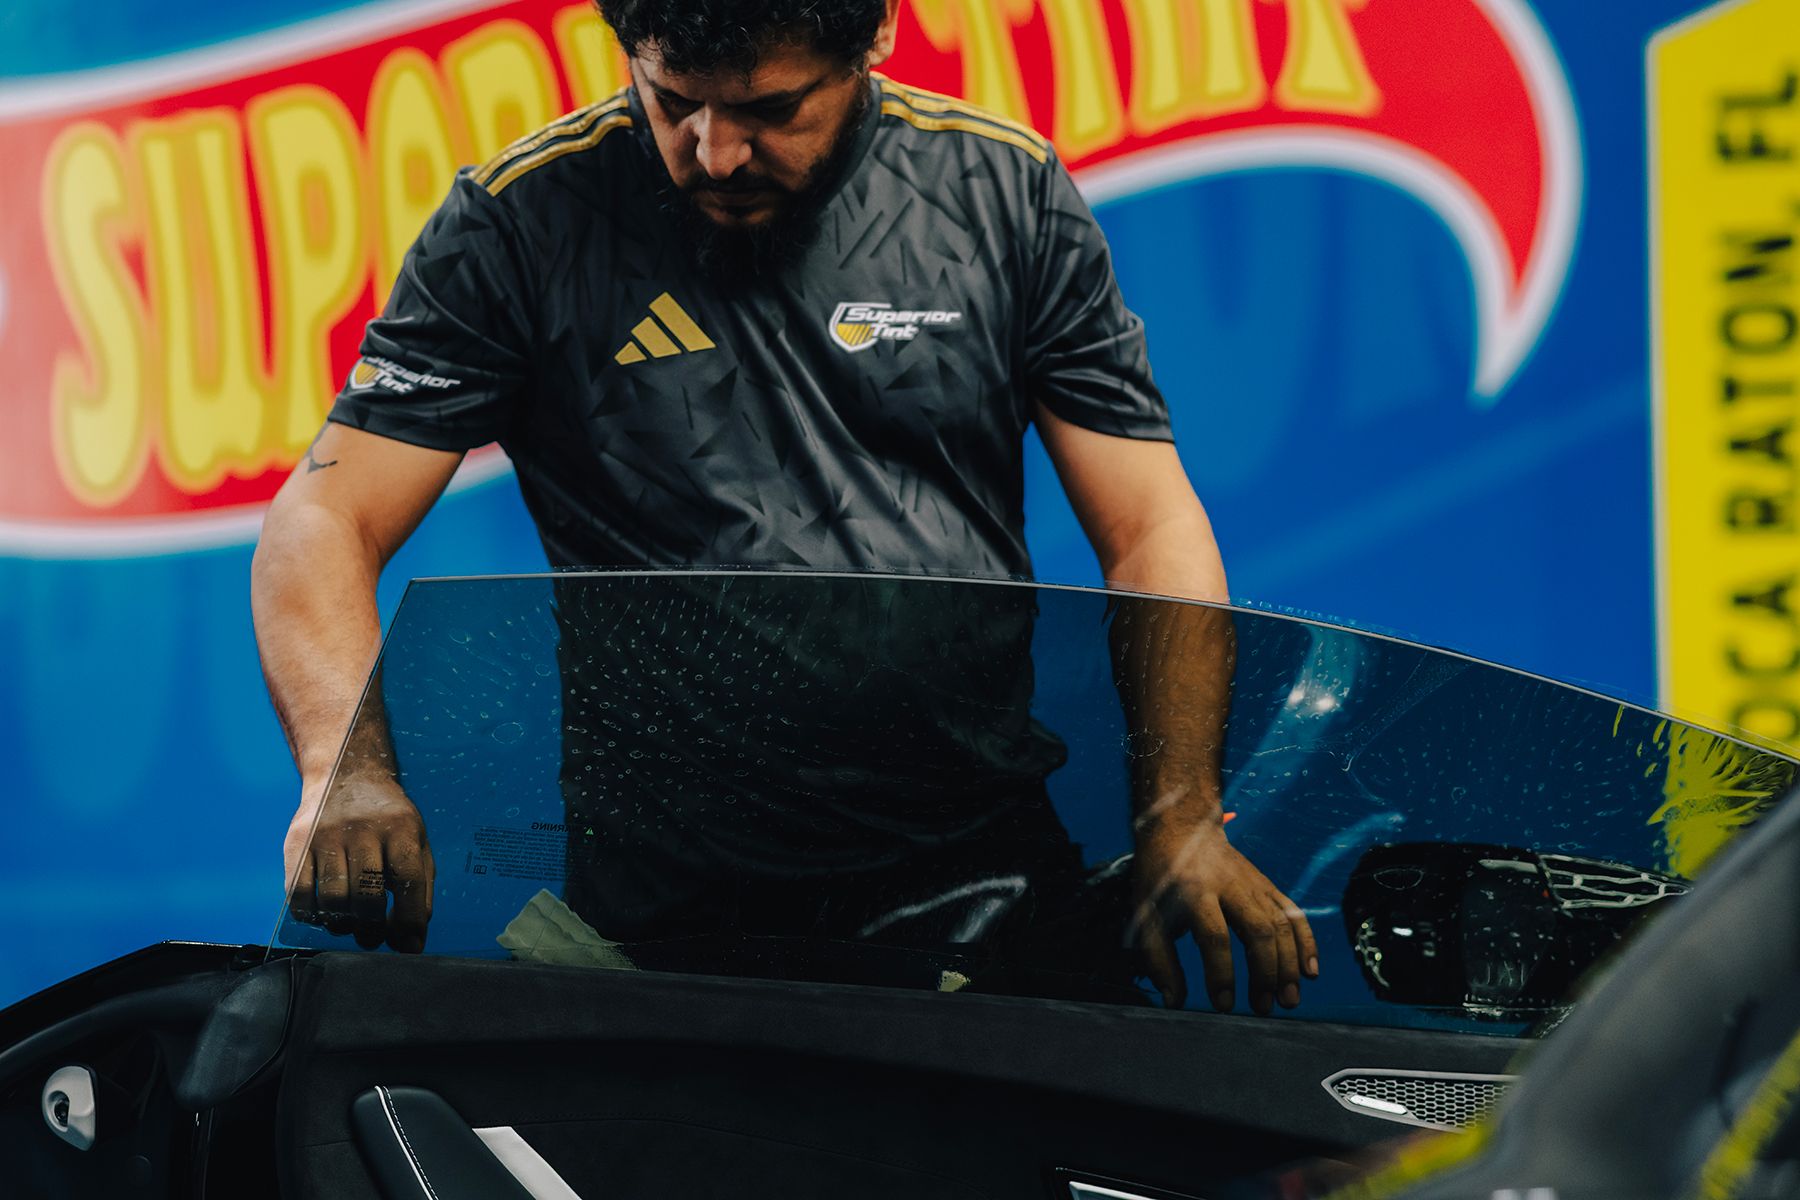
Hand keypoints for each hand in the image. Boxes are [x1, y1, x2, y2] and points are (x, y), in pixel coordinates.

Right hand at [285, 772, 434, 952]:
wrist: (346, 773)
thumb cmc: (388, 819)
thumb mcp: (415, 840)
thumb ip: (421, 887)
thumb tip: (413, 940)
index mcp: (401, 827)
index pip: (408, 881)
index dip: (409, 920)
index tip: (408, 945)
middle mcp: (363, 828)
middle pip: (367, 896)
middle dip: (373, 928)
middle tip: (373, 936)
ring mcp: (326, 834)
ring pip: (334, 900)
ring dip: (344, 925)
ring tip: (351, 925)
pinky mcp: (297, 842)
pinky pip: (298, 894)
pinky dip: (312, 916)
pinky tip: (324, 914)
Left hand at [1130, 815, 1316, 1013]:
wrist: (1182, 826)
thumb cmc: (1160, 877)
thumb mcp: (1145, 912)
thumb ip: (1158, 957)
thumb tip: (1174, 1000)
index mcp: (1194, 891)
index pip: (1214, 936)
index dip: (1221, 972)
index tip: (1223, 1004)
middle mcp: (1230, 886)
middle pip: (1258, 930)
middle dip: (1265, 973)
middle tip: (1263, 1008)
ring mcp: (1253, 884)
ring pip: (1281, 923)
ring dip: (1289, 964)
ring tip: (1288, 1000)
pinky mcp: (1267, 885)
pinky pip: (1293, 913)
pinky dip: (1306, 942)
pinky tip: (1310, 971)